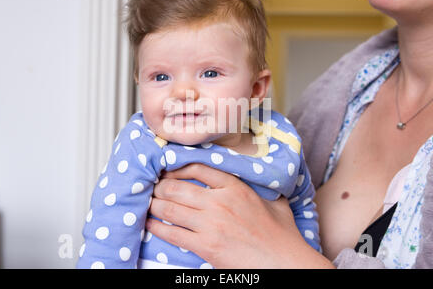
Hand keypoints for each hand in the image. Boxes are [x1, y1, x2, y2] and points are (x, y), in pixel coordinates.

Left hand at [146, 163, 330, 267]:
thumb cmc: (282, 235)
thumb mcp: (276, 201)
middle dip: (160, 186)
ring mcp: (211, 224)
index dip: (178, 168)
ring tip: (147, 202)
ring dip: (154, 204)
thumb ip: (261, 187)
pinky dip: (157, 227)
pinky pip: (172, 233)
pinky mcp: (205, 246)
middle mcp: (220, 202)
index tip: (169, 170)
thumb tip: (260, 178)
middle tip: (153, 187)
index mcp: (235, 187)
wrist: (285, 263)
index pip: (198, 168)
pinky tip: (149, 223)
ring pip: (171, 208)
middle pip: (177, 187)